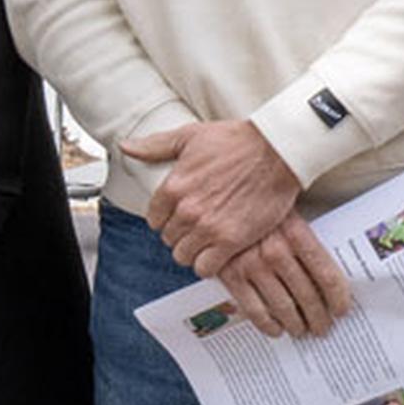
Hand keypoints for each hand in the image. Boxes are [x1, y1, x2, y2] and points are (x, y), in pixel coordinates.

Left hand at [122, 117, 302, 275]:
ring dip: (194, 251)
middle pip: (168, 239)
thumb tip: (126, 147)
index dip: (166, 219)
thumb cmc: (237, 140)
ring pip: (184, 256)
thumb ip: (155, 146)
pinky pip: (206, 268)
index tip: (180, 216)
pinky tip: (219, 252)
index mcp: (173, 187)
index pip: (153, 219)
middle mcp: (186, 210)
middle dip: (181, 234)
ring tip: (208, 240)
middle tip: (198, 227)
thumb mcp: (190, 136)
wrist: (276, 151)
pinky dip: (210, 264)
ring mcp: (208, 227)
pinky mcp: (231, 241)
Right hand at [212, 214, 356, 339]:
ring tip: (302, 330)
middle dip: (319, 316)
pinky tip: (276, 329)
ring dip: (296, 324)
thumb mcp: (287, 213)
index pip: (327, 274)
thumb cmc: (258, 203)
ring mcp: (252, 265)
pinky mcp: (231, 275)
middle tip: (323, 327)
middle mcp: (276, 251)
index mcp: (296, 233)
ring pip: (283, 306)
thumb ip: (305, 242)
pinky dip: (268, 324)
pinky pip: (254, 309)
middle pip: (308, 294)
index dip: (338, 297)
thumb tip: (329, 277)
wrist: (219, 194)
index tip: (342, 310)